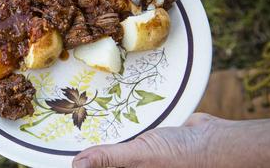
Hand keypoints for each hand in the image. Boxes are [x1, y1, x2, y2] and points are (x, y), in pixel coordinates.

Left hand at [73, 113, 269, 167]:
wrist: (216, 141)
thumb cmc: (183, 157)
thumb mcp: (141, 158)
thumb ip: (109, 160)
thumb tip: (77, 165)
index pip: (93, 167)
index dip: (77, 161)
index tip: (53, 151)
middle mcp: (130, 167)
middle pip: (97, 159)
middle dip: (82, 147)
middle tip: (62, 122)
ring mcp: (136, 157)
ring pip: (107, 145)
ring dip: (95, 134)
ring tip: (72, 113)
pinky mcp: (142, 142)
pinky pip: (121, 133)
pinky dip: (113, 123)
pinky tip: (98, 108)